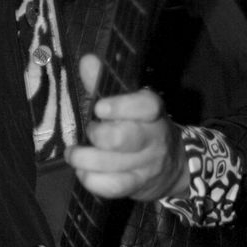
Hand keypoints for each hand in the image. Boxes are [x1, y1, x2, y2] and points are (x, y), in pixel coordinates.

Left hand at [64, 54, 188, 201]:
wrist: (173, 166)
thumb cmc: (140, 128)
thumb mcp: (127, 104)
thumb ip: (104, 83)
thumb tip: (87, 60)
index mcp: (152, 113)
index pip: (146, 106)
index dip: (121, 106)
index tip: (99, 106)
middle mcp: (153, 139)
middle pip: (123, 137)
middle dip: (97, 134)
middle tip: (89, 131)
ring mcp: (146, 165)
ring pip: (111, 164)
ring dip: (83, 158)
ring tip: (74, 154)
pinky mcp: (137, 187)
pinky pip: (111, 186)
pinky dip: (90, 179)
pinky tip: (83, 172)